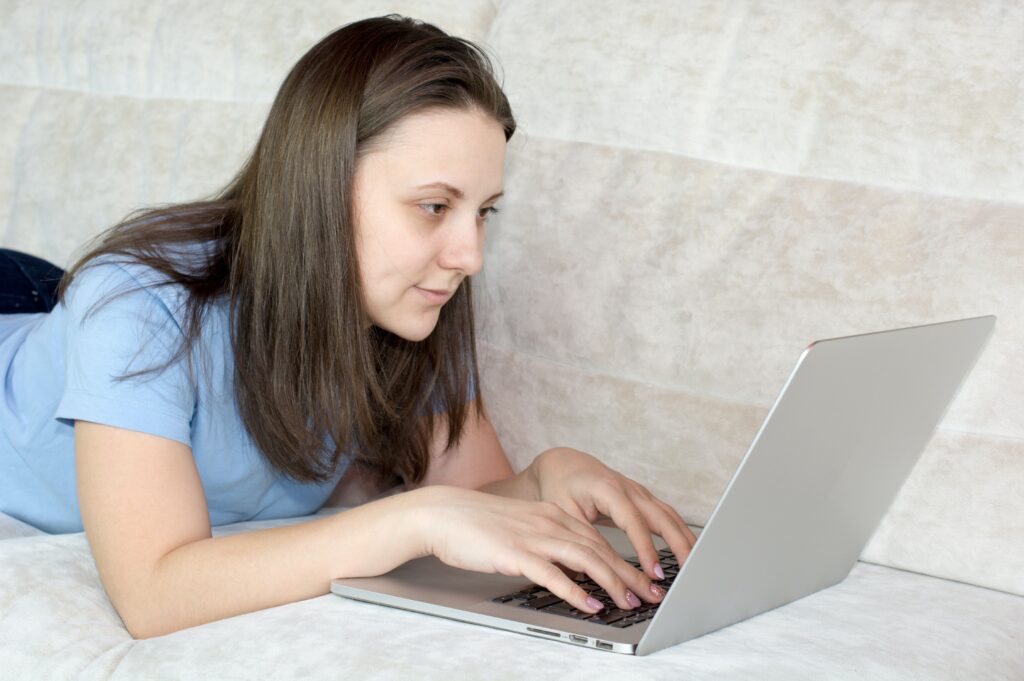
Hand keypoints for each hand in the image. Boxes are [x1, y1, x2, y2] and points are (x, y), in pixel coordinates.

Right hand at [418, 485, 667, 614]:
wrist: (443, 514)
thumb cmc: (478, 525)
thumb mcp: (522, 529)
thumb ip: (548, 543)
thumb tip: (570, 568)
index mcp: (552, 514)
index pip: (598, 539)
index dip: (626, 561)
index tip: (646, 579)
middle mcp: (549, 522)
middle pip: (600, 550)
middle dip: (630, 574)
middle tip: (652, 595)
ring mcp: (533, 537)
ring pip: (585, 560)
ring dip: (612, 583)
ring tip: (630, 602)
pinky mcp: (516, 554)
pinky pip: (553, 575)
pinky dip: (577, 592)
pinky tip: (591, 605)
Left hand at [528, 447, 696, 584]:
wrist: (563, 464)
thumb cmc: (560, 486)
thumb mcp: (562, 511)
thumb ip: (579, 537)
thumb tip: (590, 569)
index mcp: (608, 490)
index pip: (633, 522)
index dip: (645, 548)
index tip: (654, 573)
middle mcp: (629, 488)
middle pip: (662, 516)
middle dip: (678, 545)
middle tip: (689, 573)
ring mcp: (640, 492)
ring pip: (670, 516)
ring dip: (685, 540)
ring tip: (696, 568)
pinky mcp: (643, 498)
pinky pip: (667, 516)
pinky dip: (680, 533)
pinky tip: (690, 552)